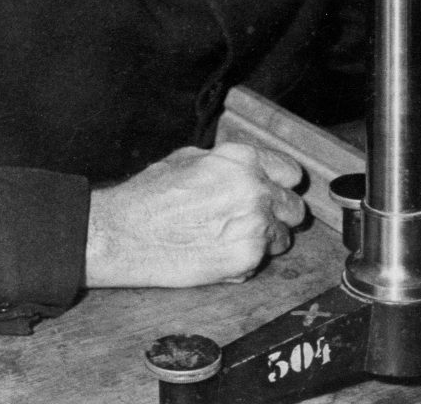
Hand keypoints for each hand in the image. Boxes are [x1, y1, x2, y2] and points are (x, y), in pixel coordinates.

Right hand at [85, 142, 305, 287]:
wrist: (126, 232)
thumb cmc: (151, 195)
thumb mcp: (190, 159)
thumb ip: (229, 164)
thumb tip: (246, 168)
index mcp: (243, 159)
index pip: (291, 172)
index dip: (282, 183)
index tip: (277, 192)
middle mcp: (256, 189)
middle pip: (295, 207)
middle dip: (279, 213)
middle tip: (257, 219)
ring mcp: (255, 225)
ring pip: (283, 237)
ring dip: (266, 239)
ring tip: (233, 238)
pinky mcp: (247, 258)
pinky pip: (262, 262)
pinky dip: (246, 261)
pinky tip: (220, 252)